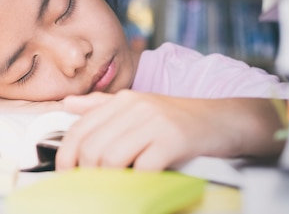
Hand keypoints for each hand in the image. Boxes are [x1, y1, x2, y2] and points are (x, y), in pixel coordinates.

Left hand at [55, 90, 244, 170]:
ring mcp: (154, 122)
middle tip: (91, 187)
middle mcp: (135, 107)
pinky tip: (137, 188)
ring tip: (113, 189)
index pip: (80, 129)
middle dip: (87, 173)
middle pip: (93, 147)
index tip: (66, 174)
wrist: (222, 120)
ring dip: (108, 180)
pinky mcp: (173, 140)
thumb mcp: (137, 106)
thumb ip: (100, 105)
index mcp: (122, 100)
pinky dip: (135, 184)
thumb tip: (68, 103)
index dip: (66, 155)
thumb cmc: (176, 119)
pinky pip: (142, 168)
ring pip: (112, 158)